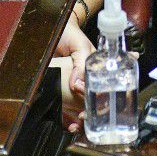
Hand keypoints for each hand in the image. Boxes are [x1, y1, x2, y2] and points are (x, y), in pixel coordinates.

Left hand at [55, 15, 93, 130]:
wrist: (52, 30)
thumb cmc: (71, 35)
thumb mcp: (80, 46)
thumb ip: (81, 63)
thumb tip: (77, 83)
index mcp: (96, 71)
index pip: (104, 91)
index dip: (102, 102)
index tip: (95, 108)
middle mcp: (87, 81)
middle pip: (94, 103)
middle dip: (91, 114)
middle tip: (83, 118)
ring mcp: (73, 86)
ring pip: (80, 108)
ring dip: (80, 120)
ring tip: (76, 126)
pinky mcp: (59, 90)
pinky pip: (64, 108)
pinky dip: (66, 119)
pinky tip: (68, 124)